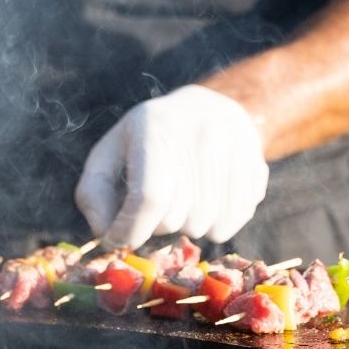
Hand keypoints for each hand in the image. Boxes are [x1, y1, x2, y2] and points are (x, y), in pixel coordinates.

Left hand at [75, 85, 268, 248]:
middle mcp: (200, 134)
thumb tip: (107, 234)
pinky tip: (205, 202)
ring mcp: (234, 150)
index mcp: (155, 127)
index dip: (131, 229)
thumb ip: (93, 195)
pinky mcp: (256, 168)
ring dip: (185, 226)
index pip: (149, 196)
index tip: (119, 240)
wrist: (208, 108)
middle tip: (154, 206)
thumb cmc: (146, 140)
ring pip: (204, 226)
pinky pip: (231, 224)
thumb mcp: (108, 156)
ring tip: (180, 200)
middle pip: (176, 217)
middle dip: (156, 225)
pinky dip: (213, 226)